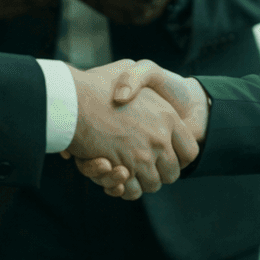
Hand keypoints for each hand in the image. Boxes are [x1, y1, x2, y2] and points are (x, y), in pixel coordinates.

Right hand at [60, 60, 199, 197]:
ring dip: (138, 182)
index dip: (179, 157)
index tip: (166, 157)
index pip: (189, 150)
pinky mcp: (123, 168)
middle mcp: (160, 137)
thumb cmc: (99, 83)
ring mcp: (143, 155)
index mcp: (167, 116)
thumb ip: (147, 81)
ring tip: (122, 169)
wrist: (70, 97)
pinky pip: (131, 190)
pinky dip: (122, 188)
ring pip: (152, 184)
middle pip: (172, 173)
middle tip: (141, 166)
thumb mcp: (132, 69)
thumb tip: (150, 104)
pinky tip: (111, 173)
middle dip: (158, 174)